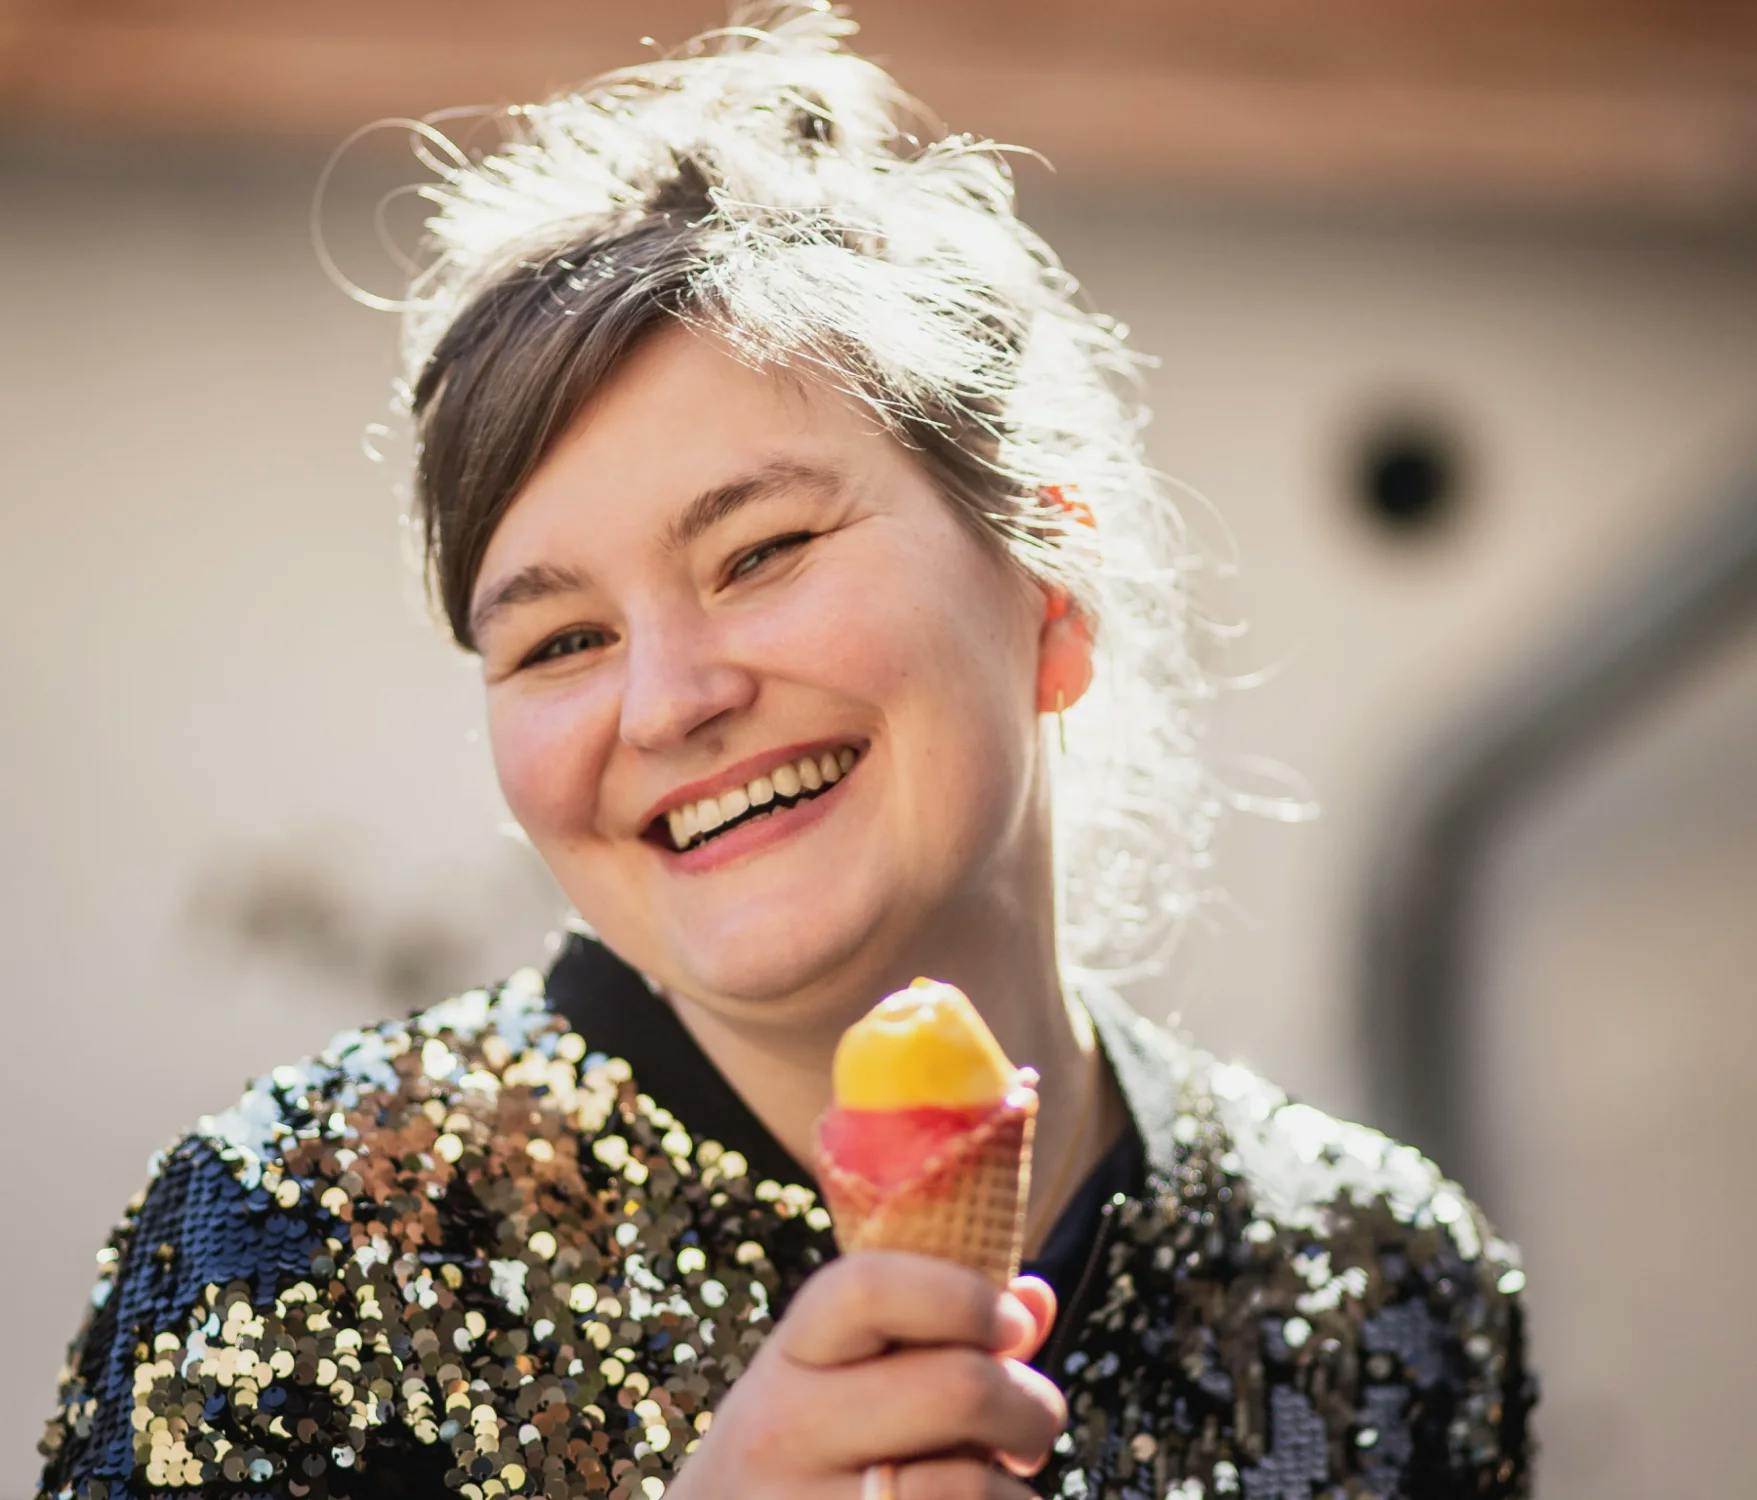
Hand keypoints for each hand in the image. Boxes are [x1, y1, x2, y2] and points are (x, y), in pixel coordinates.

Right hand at [668, 1251, 1065, 1497]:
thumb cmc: (806, 1454)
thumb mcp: (836, 1383)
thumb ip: (932, 1336)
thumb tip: (1036, 1299)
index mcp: (792, 1355)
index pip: (868, 1288)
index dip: (961, 1295)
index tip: (1011, 1323)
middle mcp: (786, 1429)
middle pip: (956, 1387)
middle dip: (1031, 1403)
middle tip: (1033, 1421)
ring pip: (969, 1483)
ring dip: (1016, 1486)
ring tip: (1001, 1482)